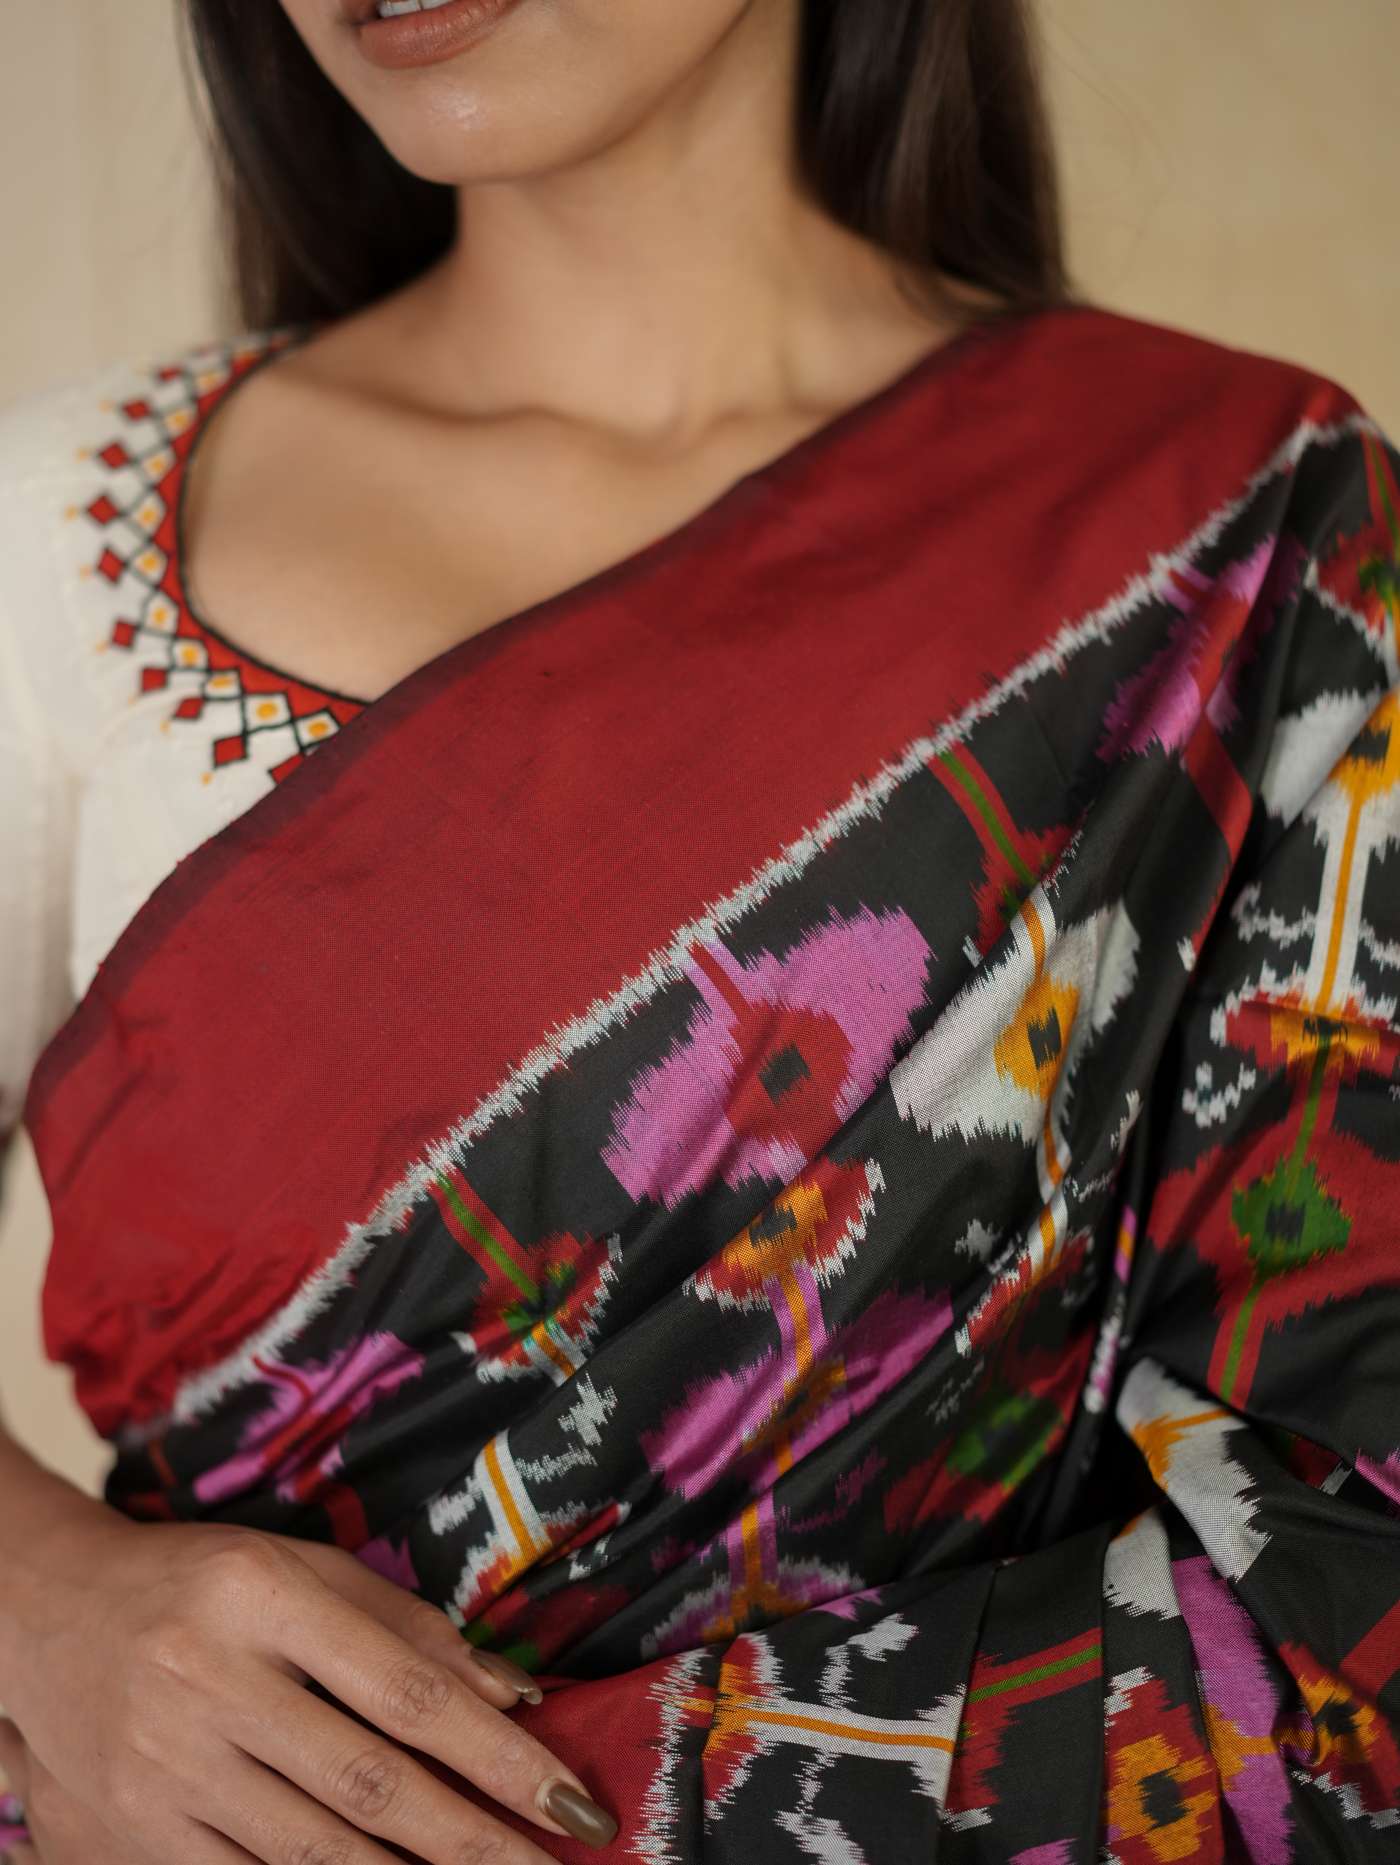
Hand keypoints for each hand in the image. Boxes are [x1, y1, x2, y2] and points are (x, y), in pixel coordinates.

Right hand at [0, 1502, 616, 1860]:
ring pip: (314, 1851)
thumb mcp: (303, 1570)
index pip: (408, 1691)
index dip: (498, 1756)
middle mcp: (211, 1680)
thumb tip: (514, 1696)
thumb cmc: (204, 1584)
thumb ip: (409, 1628)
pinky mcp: (133, 1833)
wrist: (48, 1616)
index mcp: (263, 1596)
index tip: (570, 1801)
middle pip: (370, 1783)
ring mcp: (166, 1766)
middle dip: (474, 1841)